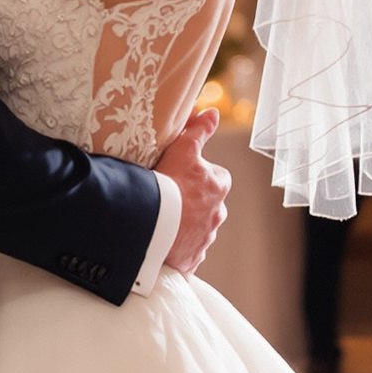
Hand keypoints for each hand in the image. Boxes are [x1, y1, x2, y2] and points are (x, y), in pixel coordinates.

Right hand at [154, 108, 230, 277]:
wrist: (153, 228)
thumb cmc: (169, 185)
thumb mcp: (183, 149)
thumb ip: (199, 131)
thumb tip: (213, 112)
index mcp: (218, 187)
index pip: (215, 176)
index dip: (197, 173)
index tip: (180, 174)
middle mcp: (217, 214)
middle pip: (207, 203)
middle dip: (192, 201)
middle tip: (167, 196)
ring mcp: (204, 239)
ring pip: (196, 228)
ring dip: (184, 224)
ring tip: (160, 219)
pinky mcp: (190, 259)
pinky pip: (185, 251)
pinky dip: (176, 246)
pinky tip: (160, 240)